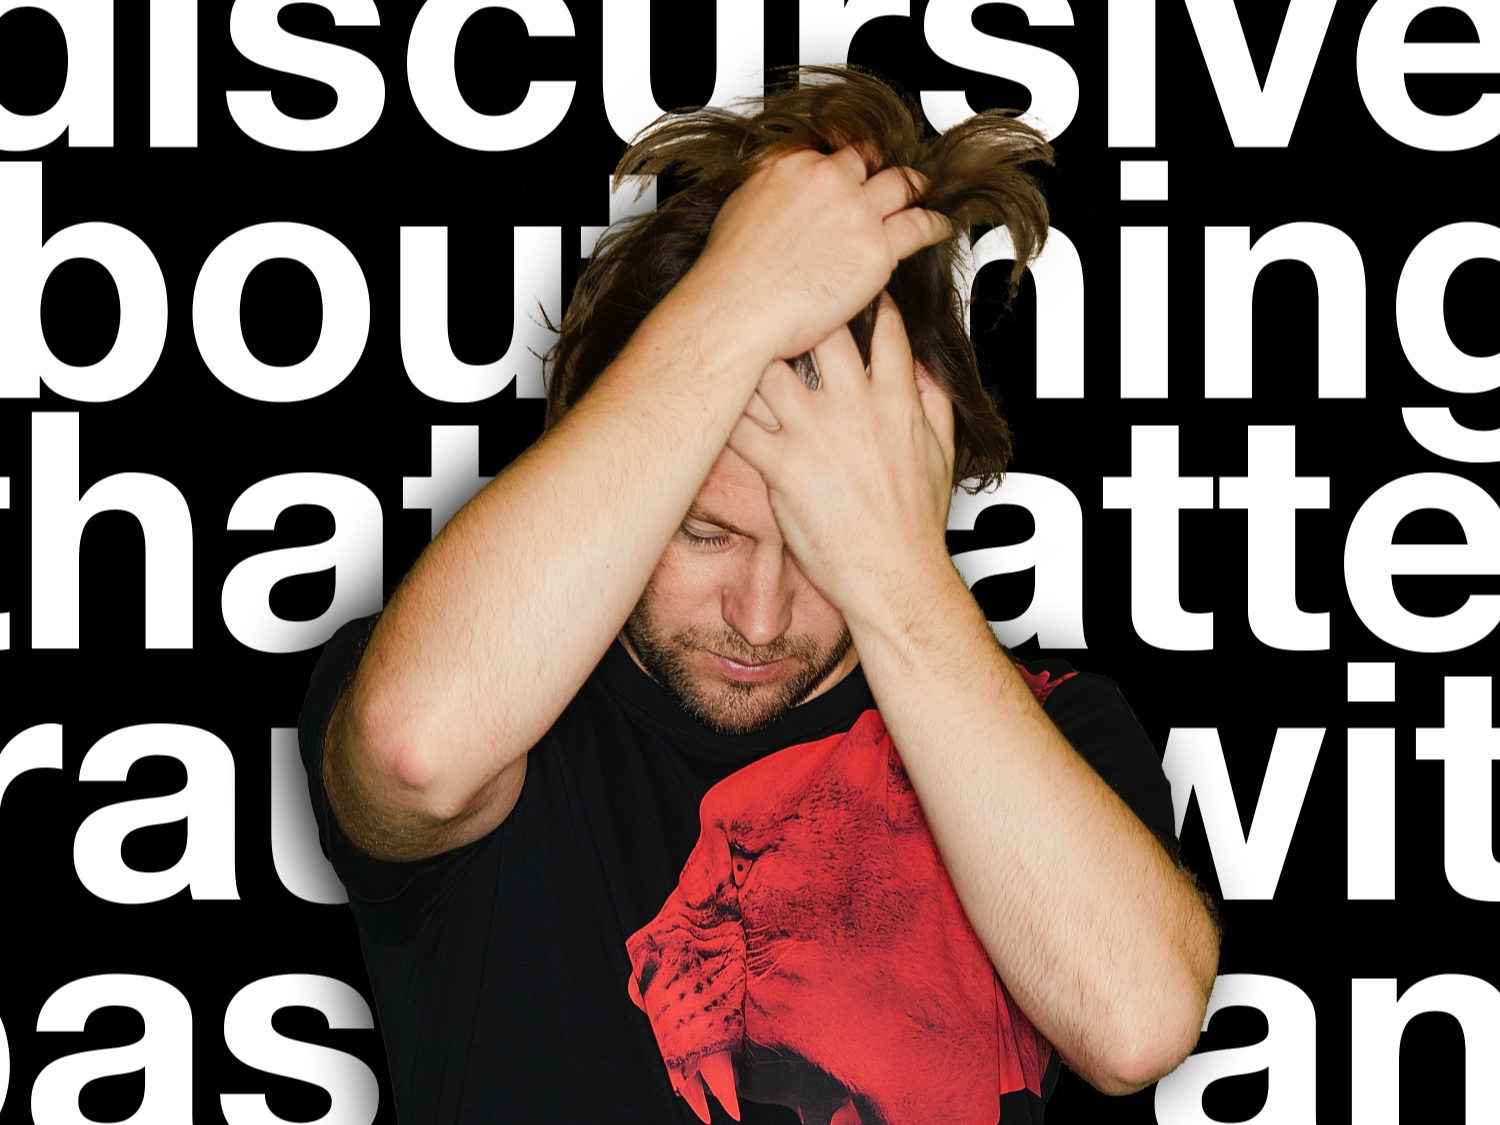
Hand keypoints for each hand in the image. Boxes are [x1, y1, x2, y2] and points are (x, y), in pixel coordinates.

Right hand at [687, 147, 950, 367]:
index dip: (845, 163)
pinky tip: (939, 226)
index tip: (850, 170)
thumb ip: (769, 191)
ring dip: (914, 187)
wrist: (737, 308)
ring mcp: (856, 211)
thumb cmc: (732, 273)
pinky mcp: (876, 247)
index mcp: (792, 168)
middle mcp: (828, 181)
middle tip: (889, 176)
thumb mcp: (739, 208)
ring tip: (922, 193)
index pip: (830, 154)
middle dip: (880, 167)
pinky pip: (918, 225)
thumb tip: (780, 197)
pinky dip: (933, 223)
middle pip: (867, 161)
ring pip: (899, 185)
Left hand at [728, 294, 955, 621]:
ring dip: (752, 356)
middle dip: (799, 312)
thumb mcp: (943, 451)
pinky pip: (738, 426)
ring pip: (768, 369)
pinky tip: (710, 400)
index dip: (863, 297)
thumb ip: (933, 398)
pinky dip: (722, 411)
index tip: (846, 285)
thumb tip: (923, 365)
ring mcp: (813, 434)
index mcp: (895, 399)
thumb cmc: (915, 523)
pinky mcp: (781, 468)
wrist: (895, 576)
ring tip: (735, 342)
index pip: (882, 327)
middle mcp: (852, 407)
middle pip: (819, 329)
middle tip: (778, 303)